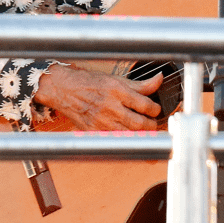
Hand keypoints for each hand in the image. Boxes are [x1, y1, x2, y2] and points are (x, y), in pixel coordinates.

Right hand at [34, 64, 163, 130]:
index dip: (155, 110)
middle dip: (151, 126)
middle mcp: (109, 107)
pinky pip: (114, 141)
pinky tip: (131, 142)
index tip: (156, 110)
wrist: (64, 89)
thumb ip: (140, 84)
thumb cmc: (90, 83)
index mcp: (117, 91)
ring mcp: (101, 122)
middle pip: (139, 124)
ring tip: (145, 132)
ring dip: (141, 136)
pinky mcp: (94, 132)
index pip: (145, 105)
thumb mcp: (116, 79)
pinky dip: (125, 143)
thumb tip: (159, 80)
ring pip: (128, 135)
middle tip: (153, 124)